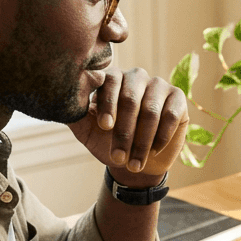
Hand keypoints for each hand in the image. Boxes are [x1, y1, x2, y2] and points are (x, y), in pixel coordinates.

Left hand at [69, 67, 188, 181]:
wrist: (135, 161)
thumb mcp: (87, 131)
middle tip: (118, 157)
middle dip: (124, 132)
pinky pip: (170, 115)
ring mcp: (158, 85)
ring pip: (151, 110)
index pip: (110, 83)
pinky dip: (161, 137)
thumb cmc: (107, 142)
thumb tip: (63, 104)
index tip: (105, 127)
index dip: (108, 105)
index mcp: (112, 78)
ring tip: (134, 164)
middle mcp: (136, 77)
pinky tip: (153, 152)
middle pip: (131, 98)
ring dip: (142, 142)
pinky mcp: (177, 98)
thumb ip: (75, 115)